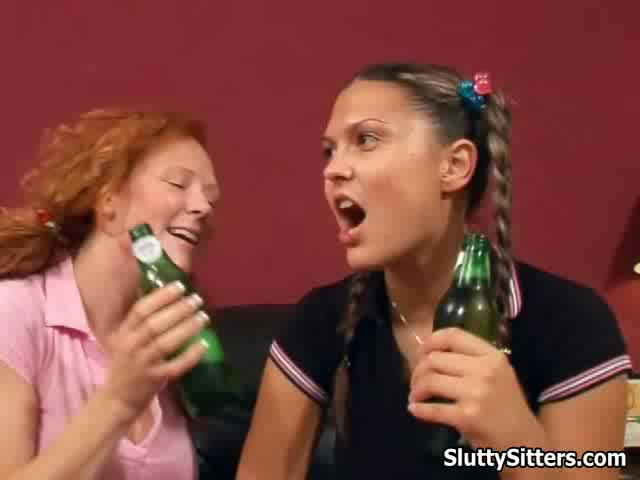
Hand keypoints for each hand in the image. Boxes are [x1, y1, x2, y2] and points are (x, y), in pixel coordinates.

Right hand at [101, 281, 208, 421]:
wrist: (117, 399)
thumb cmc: (127, 363)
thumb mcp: (127, 339)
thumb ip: (142, 321)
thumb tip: (165, 294)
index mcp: (124, 333)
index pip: (140, 310)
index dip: (161, 296)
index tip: (180, 286)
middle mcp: (131, 346)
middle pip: (154, 324)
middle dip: (178, 309)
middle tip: (196, 299)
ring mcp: (143, 364)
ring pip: (165, 343)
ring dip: (186, 328)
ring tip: (203, 316)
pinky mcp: (155, 379)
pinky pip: (176, 366)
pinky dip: (190, 355)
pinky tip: (204, 344)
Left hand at [408, 327, 540, 450]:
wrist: (524, 441)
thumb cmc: (506, 405)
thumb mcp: (498, 373)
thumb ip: (471, 359)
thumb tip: (431, 352)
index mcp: (492, 356)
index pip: (453, 336)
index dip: (431, 341)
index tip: (421, 352)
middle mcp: (484, 371)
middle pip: (434, 359)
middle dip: (418, 371)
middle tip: (417, 383)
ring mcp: (475, 394)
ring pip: (429, 381)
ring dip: (416, 390)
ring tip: (415, 397)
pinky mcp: (467, 417)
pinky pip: (432, 409)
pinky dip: (418, 409)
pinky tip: (414, 410)